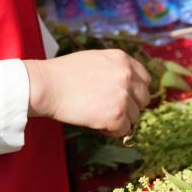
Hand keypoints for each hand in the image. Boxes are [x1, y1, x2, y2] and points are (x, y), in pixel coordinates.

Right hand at [24, 50, 150, 137]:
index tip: (126, 99)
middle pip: (144, 99)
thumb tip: (128, 86)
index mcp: (123, 59)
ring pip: (136, 116)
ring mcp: (123, 95)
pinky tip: (97, 124)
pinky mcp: (116, 115)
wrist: (46, 86)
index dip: (135, 92)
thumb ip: (115, 69)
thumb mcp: (95, 60)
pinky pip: (124, 130)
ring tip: (99, 115)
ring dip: (121, 119)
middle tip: (111, 110)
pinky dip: (112, 131)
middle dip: (131, 107)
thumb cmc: (63, 74)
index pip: (145, 79)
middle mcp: (127, 75)